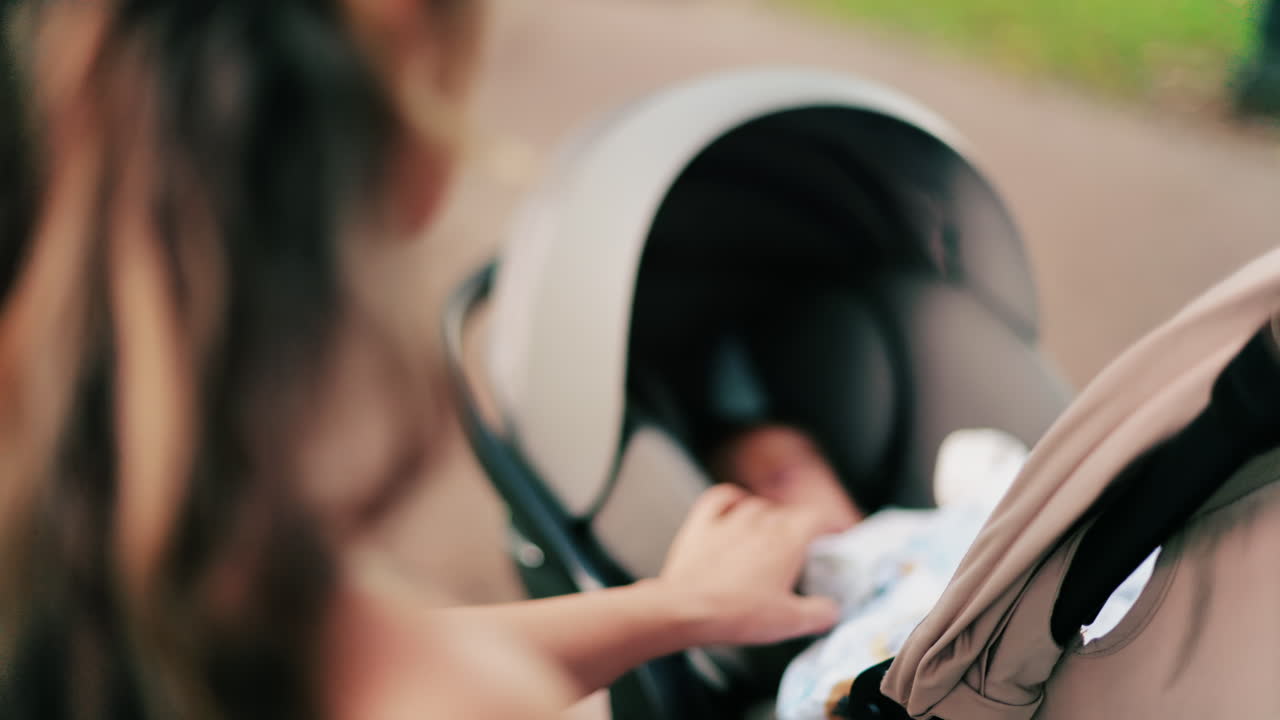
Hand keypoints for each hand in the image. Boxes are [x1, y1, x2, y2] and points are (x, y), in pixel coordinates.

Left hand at [653, 484, 838, 646]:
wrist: (685, 610)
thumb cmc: (735, 614)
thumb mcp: (790, 622)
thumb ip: (820, 613)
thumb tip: (832, 609)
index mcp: (786, 541)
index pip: (817, 518)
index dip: (829, 525)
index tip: (834, 535)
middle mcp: (760, 523)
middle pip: (788, 513)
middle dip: (798, 528)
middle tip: (801, 550)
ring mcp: (729, 520)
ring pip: (757, 505)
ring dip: (767, 517)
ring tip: (768, 537)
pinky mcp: (702, 524)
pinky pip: (721, 497)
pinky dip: (732, 499)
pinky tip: (735, 508)